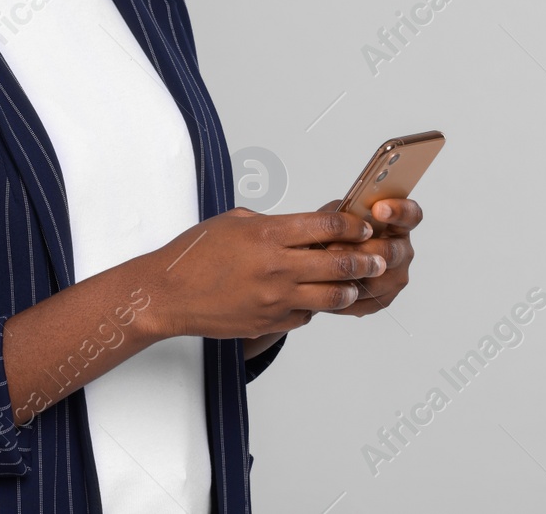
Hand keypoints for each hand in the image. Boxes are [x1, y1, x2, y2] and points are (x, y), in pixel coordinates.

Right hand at [141, 206, 385, 341]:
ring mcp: (275, 298)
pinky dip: (314, 307)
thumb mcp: (234, 223)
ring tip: (355, 282)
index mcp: (267, 234)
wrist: (168, 294)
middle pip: (340, 262)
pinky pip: (306, 316)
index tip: (364, 226)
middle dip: (366, 259)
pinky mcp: (270, 321)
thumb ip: (271, 224)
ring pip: (333, 295)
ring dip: (350, 287)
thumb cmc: (195, 255)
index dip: (354, 224)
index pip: (327, 225)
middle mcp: (276, 267)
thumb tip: (303, 227)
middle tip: (378, 256)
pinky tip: (313, 298)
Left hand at [319, 197, 421, 316]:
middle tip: (333, 246)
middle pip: (391, 252)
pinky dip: (342, 293)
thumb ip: (343, 213)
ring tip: (323, 268)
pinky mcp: (382, 300)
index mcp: (397, 225)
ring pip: (376, 280)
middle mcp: (402, 251)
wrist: (321, 262)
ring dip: (348, 274)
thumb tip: (342, 218)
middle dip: (359, 249)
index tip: (378, 208)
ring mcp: (395, 278)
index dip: (399, 211)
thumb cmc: (334, 233)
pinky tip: (325, 285)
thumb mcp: (336, 215)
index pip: (411, 215)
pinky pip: (364, 301)